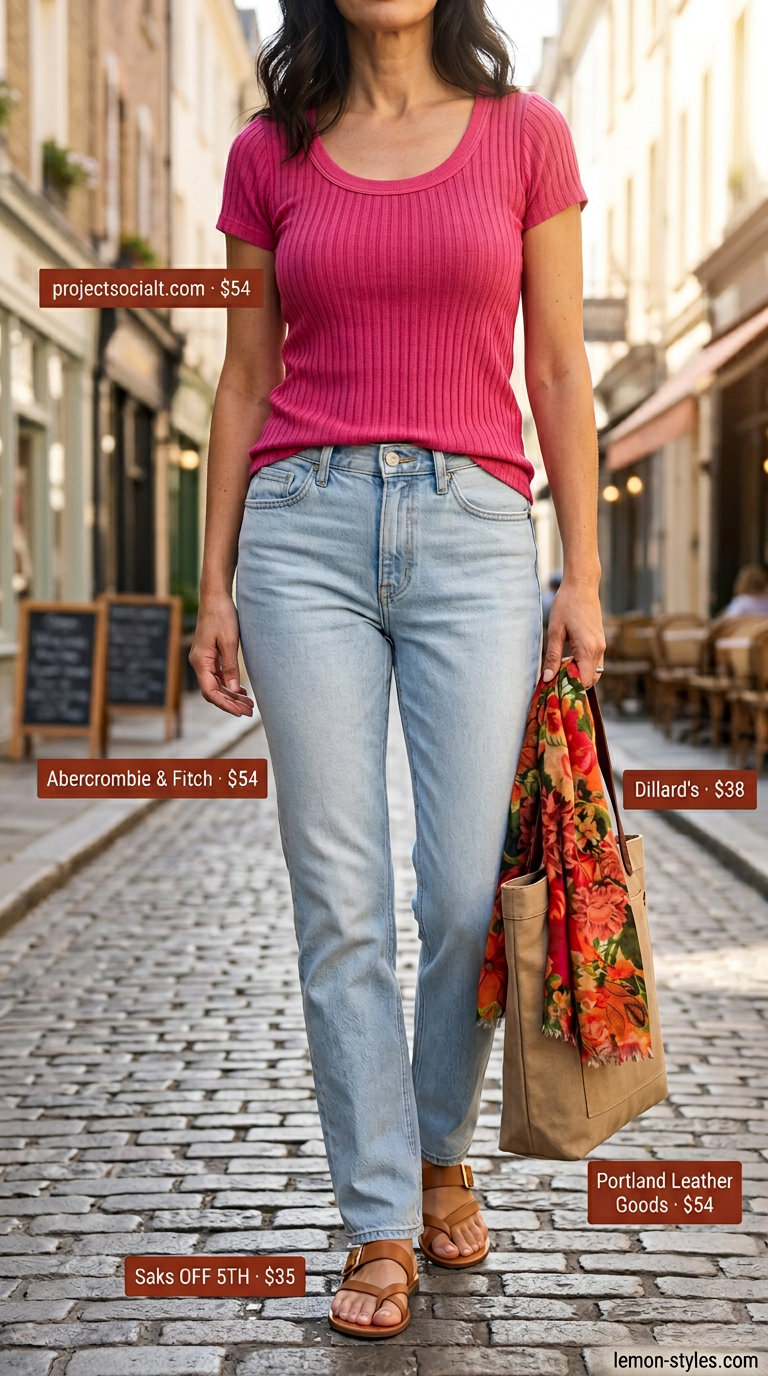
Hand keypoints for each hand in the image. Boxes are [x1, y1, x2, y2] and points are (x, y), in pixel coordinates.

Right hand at [189, 592, 254, 717]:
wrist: (215, 596)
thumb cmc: (222, 615)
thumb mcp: (229, 642)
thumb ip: (230, 667)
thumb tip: (232, 691)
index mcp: (200, 661)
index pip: (210, 692)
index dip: (225, 704)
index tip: (240, 712)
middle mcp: (198, 662)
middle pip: (213, 691)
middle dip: (231, 703)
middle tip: (250, 712)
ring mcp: (203, 659)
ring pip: (216, 685)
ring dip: (231, 695)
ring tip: (249, 704)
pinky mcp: (209, 655)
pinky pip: (217, 676)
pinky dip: (229, 685)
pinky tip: (241, 690)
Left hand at [541, 578, 605, 690]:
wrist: (582, 585)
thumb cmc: (566, 605)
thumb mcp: (555, 631)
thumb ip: (552, 657)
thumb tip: (547, 678)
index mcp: (588, 649)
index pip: (584, 681)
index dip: (571, 688)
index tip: (555, 687)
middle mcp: (599, 650)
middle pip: (591, 680)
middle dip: (575, 683)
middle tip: (556, 679)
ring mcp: (602, 646)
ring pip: (594, 672)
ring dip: (579, 674)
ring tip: (560, 669)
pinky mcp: (600, 641)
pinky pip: (595, 662)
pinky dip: (584, 666)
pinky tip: (569, 659)